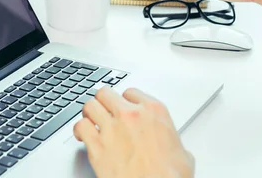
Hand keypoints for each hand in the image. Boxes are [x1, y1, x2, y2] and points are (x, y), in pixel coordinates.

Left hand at [73, 87, 194, 177]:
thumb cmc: (169, 177)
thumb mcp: (182, 154)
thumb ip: (172, 141)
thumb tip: (174, 148)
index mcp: (154, 111)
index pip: (131, 92)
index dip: (126, 101)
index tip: (124, 107)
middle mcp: (131, 115)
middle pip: (107, 93)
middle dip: (104, 101)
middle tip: (104, 109)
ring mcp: (112, 129)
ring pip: (90, 105)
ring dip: (90, 112)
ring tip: (91, 119)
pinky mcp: (97, 146)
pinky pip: (81, 127)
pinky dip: (79, 129)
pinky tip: (82, 134)